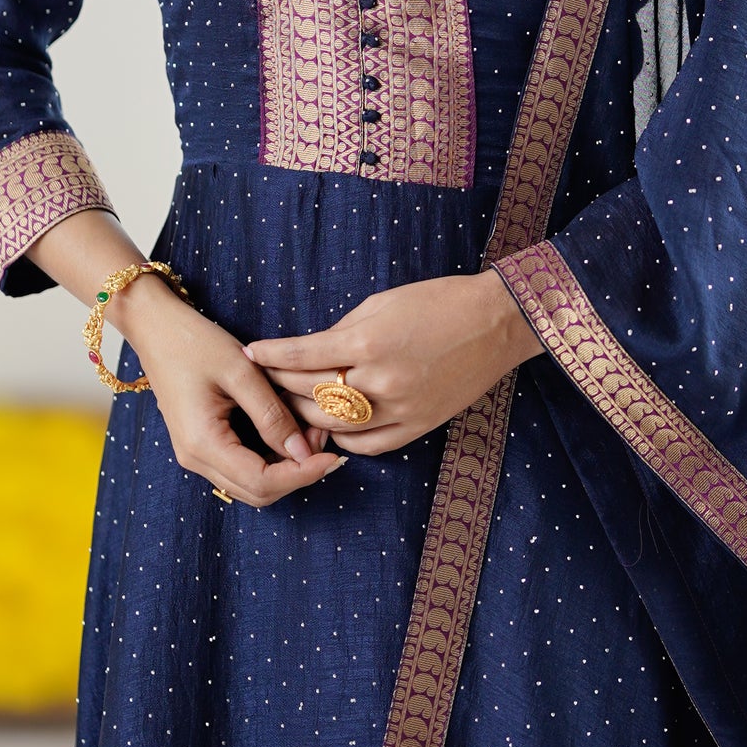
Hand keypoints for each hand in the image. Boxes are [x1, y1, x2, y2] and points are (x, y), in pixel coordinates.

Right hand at [114, 274, 346, 507]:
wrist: (155, 328)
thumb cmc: (194, 342)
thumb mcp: (241, 372)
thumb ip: (272, 415)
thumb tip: (304, 452)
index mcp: (202, 442)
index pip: (262, 481)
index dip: (302, 475)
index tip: (335, 457)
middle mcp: (195, 458)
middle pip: (258, 491)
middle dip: (297, 473)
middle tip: (325, 440)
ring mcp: (195, 454)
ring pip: (251, 483)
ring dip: (285, 467)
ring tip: (311, 432)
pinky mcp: (201, 445)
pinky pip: (241, 467)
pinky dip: (270, 457)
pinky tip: (289, 430)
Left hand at [244, 270, 542, 454]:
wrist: (496, 323)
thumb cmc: (438, 302)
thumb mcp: (381, 303)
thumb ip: (341, 332)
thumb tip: (310, 353)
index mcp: (366, 343)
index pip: (301, 356)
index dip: (270, 355)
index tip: (250, 353)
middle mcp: (379, 381)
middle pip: (310, 394)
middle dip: (281, 387)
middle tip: (261, 382)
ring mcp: (399, 409)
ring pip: (334, 426)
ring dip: (306, 418)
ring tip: (288, 409)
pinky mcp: (417, 426)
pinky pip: (368, 445)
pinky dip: (343, 439)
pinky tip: (331, 429)